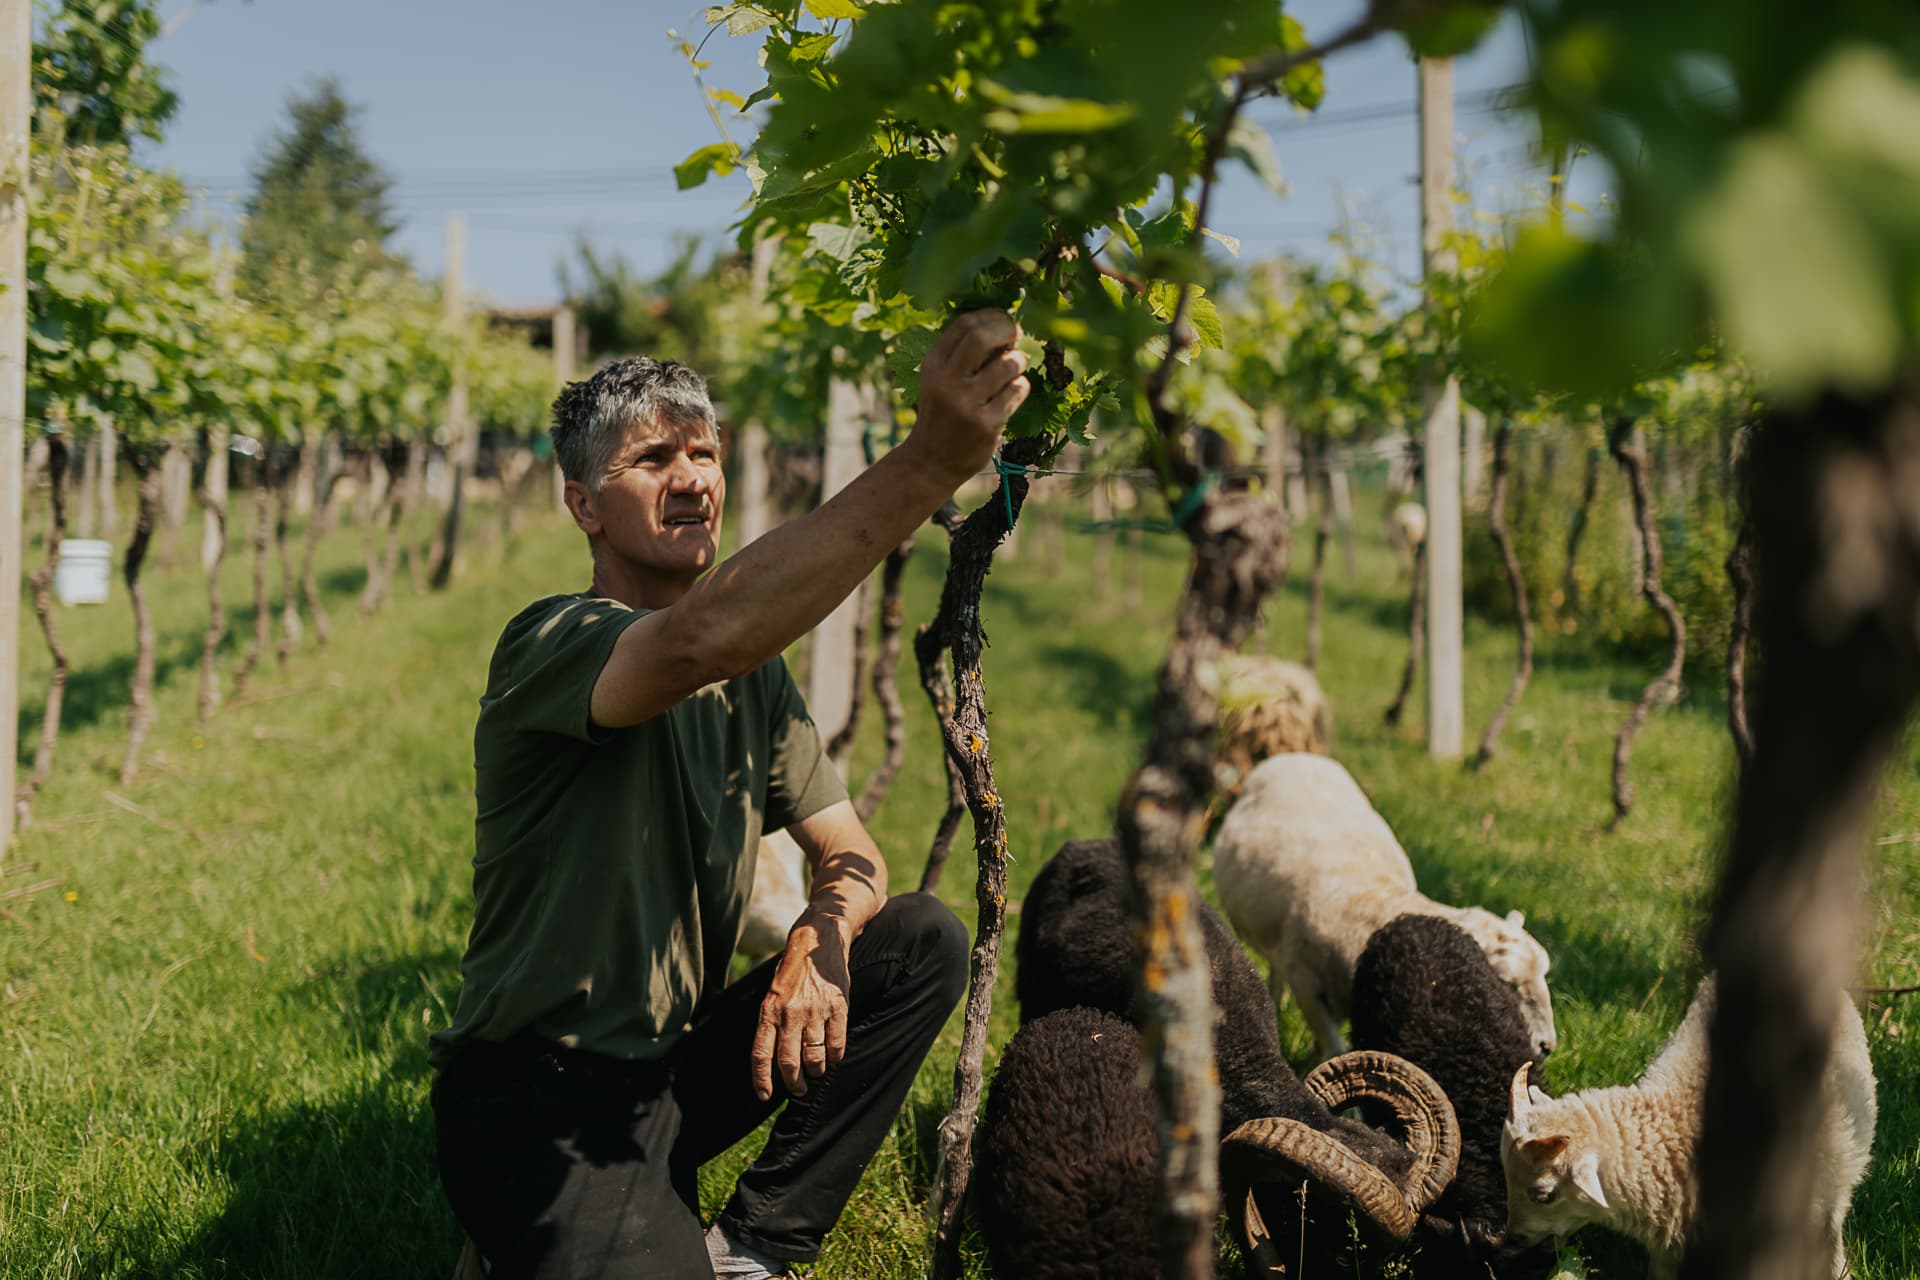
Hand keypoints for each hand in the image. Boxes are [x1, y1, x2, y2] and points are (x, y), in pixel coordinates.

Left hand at [752, 912, 851, 1100]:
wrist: (817, 943)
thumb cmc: (792, 975)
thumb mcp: (772, 997)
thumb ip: (772, 1026)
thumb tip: (774, 1064)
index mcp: (769, 1012)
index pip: (761, 1055)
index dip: (762, 1080)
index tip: (765, 1097)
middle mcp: (790, 1014)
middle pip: (789, 1063)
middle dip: (794, 1084)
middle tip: (798, 1090)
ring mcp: (815, 1011)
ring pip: (814, 1058)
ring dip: (815, 1072)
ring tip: (815, 1071)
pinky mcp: (838, 1007)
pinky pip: (836, 1045)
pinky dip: (834, 1056)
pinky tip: (831, 1054)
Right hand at [907, 310, 1031, 480]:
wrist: (930, 463)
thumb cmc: (941, 414)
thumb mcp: (938, 380)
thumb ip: (962, 354)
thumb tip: (1003, 324)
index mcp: (932, 364)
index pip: (964, 324)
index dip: (991, 315)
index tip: (1005, 320)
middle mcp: (946, 381)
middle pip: (982, 337)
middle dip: (1007, 329)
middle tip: (1016, 334)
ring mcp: (967, 404)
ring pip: (1007, 364)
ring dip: (1018, 360)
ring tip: (1014, 367)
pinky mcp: (986, 424)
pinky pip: (1016, 391)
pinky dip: (1021, 386)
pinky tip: (1013, 392)